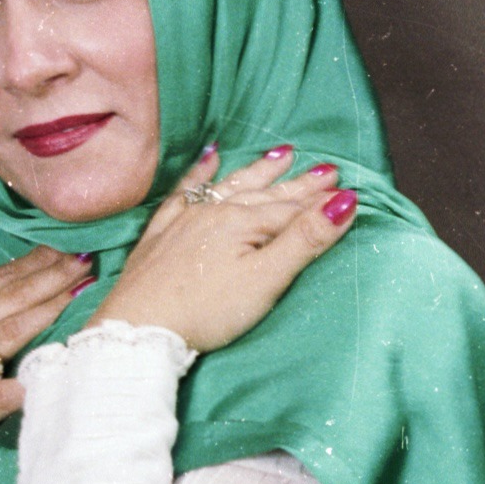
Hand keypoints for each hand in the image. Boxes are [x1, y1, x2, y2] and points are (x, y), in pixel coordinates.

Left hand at [86, 146, 356, 353]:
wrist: (138, 328)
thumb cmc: (207, 310)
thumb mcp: (266, 279)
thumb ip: (304, 240)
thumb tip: (344, 202)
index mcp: (241, 222)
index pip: (291, 210)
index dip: (320, 203)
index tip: (346, 189)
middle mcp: (213, 212)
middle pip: (264, 194)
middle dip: (297, 183)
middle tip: (326, 168)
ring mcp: (183, 221)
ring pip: (228, 187)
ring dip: (256, 172)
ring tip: (280, 155)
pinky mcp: (159, 236)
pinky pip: (182, 194)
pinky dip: (198, 176)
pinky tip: (207, 160)